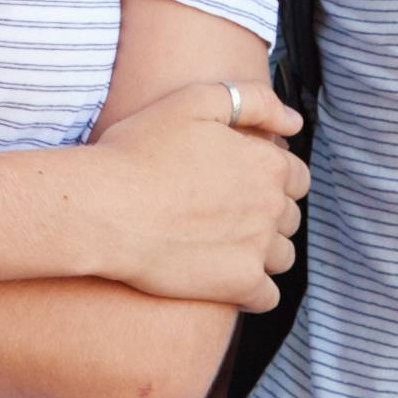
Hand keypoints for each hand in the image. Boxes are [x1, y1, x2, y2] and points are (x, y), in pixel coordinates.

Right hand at [77, 80, 308, 306]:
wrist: (102, 208)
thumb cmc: (138, 151)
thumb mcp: (194, 100)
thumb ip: (253, 101)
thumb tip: (294, 122)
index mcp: (267, 163)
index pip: (295, 176)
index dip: (268, 178)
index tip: (238, 182)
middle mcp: (271, 207)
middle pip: (288, 217)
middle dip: (265, 215)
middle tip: (221, 214)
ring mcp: (258, 249)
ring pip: (281, 256)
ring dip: (261, 253)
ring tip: (221, 247)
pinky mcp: (238, 285)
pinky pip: (267, 297)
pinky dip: (253, 291)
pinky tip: (224, 279)